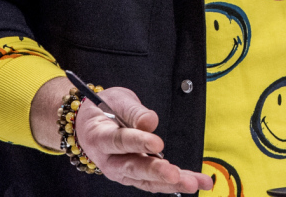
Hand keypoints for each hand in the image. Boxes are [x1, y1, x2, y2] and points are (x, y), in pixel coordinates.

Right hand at [75, 87, 213, 193]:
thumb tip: (151, 122)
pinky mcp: (134, 176)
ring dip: (172, 184)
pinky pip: (154, 182)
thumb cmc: (103, 109)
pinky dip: (174, 184)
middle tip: (176, 175)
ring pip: (147, 180)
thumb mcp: (117, 101)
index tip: (158, 143)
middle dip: (156, 172)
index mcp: (99, 137)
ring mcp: (122, 171)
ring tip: (195, 183)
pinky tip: (194, 182)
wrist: (90, 124)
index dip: (138, 142)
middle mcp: (109, 160)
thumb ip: (133, 112)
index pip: (120, 141)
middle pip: (133, 168)